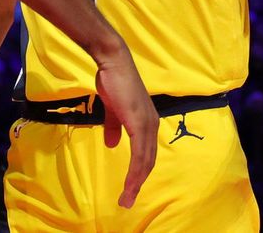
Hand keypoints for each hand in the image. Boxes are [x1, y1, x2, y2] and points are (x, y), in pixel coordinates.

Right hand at [94, 49, 158, 208]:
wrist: (113, 63)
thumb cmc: (112, 82)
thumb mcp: (112, 108)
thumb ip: (114, 126)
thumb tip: (111, 144)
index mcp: (146, 122)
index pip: (146, 153)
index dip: (139, 172)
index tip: (129, 188)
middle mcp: (151, 125)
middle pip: (148, 161)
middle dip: (138, 183)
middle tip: (127, 200)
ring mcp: (147, 124)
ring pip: (145, 161)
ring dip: (136, 182)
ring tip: (127, 197)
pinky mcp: (140, 123)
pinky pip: (139, 153)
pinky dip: (135, 170)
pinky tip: (129, 182)